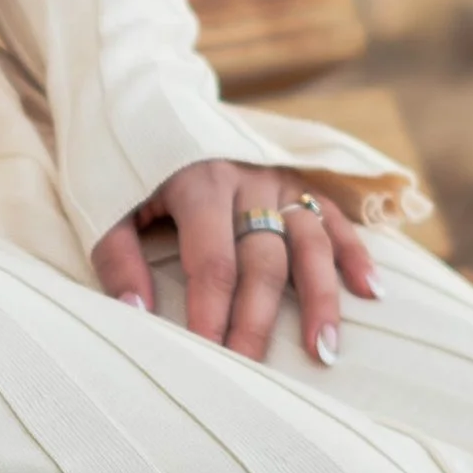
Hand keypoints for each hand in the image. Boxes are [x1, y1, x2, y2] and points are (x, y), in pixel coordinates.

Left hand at [92, 161, 378, 362]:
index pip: (212, 262)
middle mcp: (245, 179)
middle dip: (257, 321)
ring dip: (320, 299)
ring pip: (309, 243)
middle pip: (262, 261)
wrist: (147, 99)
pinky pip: (332, 216)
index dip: (212, 312)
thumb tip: (136, 313)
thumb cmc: (124, 162)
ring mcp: (277, 177)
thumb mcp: (103, 201)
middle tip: (254, 372)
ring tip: (324, 350)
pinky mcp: (296, 176)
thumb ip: (117, 256)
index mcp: (197, 183)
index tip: (210, 356)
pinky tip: (370, 290)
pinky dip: (354, 251)